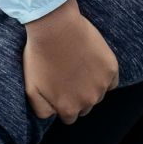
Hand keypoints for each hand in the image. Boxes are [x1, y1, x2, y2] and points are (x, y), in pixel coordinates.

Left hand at [22, 0, 119, 123]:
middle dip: (77, 95)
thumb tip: (52, 115)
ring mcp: (101, 85)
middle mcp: (88, 101)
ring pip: (98, 93)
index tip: (59, 88)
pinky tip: (91, 62)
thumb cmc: (40, 55)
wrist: (55, 26)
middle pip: (85, 106)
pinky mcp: (111, 68)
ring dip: (90, 84)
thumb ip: (42, 109)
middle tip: (67, 75)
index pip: (69, 116)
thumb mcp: (31, 88)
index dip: (63, 102)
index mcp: (68, 108)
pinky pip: (111, 80)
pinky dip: (104, 74)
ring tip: (77, 65)